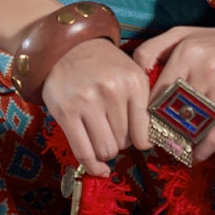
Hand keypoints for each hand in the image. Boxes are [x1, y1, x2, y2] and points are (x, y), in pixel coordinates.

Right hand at [41, 37, 151, 177]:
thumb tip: (148, 143)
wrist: (66, 46)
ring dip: (105, 151)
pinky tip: (99, 168)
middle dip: (121, 142)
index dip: (142, 143)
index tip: (137, 142)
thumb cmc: (102, 64)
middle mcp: (113, 91)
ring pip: (106, 150)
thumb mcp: (130, 73)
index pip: (145, 132)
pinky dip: (93, 166)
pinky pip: (84, 152)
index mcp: (134, 82)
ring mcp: (88, 102)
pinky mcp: (66, 112)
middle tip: (111, 130)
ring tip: (100, 136)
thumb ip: (141, 104)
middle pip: (125, 143)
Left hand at [132, 26, 214, 161]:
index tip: (144, 124)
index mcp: (186, 53)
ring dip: (182, 139)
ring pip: (194, 123)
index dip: (149, 112)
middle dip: (163, 128)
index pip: (159, 91)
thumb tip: (135, 71)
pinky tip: (196, 155)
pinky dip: (204, 148)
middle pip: (175, 110)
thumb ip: (152, 49)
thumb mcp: (179, 35)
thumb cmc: (210, 42)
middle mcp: (205, 69)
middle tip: (157, 139)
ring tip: (175, 147)